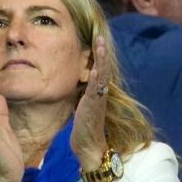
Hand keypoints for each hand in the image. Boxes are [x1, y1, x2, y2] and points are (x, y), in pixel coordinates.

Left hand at [70, 35, 111, 170]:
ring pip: (102, 76)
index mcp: (97, 91)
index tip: (97, 37)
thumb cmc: (85, 126)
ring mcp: (98, 99)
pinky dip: (95, 80)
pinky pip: (95, 91)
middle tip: (100, 36)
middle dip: (102, 52)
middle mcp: (100, 93)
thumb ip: (83, 91)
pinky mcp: (93, 107)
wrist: (89, 146)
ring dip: (101, 60)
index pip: (99, 68)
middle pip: (104, 68)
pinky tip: (95, 70)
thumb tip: (78, 80)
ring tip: (100, 45)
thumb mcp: (82, 103)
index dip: (98, 54)